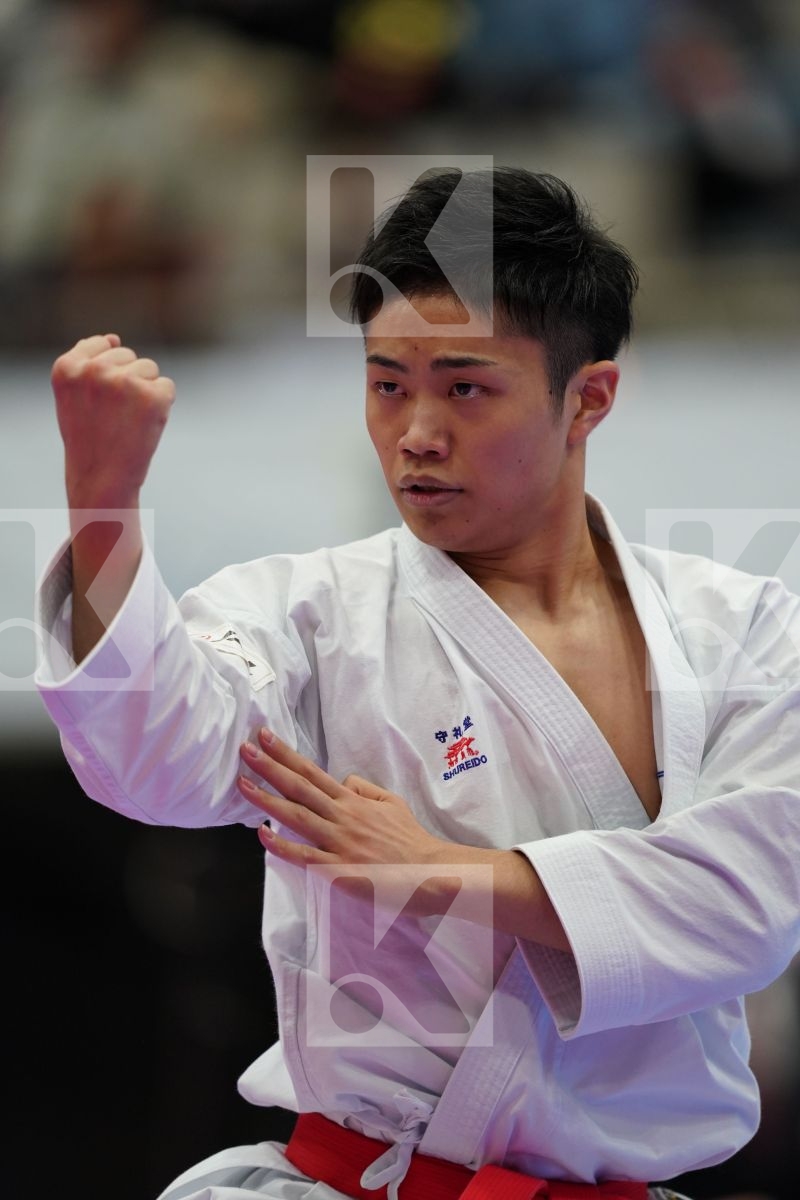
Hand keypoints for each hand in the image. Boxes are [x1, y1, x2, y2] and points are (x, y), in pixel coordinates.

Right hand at [51, 333, 174, 508]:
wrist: (103, 479)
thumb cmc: (89, 438)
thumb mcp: (73, 396)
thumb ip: (86, 363)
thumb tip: (114, 337)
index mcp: (67, 367)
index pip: (102, 345)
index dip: (106, 374)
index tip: (98, 401)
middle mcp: (94, 371)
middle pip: (129, 355)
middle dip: (128, 381)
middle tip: (114, 417)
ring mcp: (124, 382)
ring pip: (149, 368)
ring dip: (145, 392)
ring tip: (128, 421)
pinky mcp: (152, 396)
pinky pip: (167, 386)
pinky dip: (162, 405)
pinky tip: (144, 425)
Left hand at [238, 728, 448, 870]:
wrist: (430, 871)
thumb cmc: (410, 839)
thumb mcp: (392, 802)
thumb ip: (365, 789)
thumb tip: (342, 781)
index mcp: (353, 800)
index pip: (313, 772)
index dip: (287, 755)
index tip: (265, 738)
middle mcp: (342, 816)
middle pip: (299, 787)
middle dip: (270, 767)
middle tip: (245, 749)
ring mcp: (339, 842)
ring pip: (297, 816)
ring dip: (267, 799)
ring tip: (243, 784)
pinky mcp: (339, 869)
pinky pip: (305, 856)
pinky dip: (282, 845)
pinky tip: (263, 835)